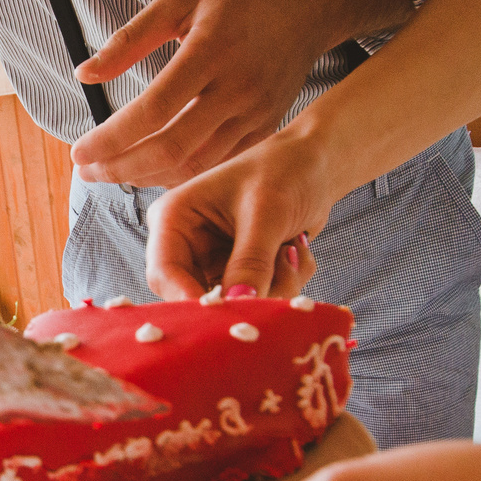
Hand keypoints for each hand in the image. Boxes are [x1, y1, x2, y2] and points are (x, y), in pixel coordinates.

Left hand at [69, 0, 409, 189]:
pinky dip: (180, 175)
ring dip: (146, 176)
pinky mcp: (267, 127)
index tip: (79, 152)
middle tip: (87, 170)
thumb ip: (130, 38)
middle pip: (172, 147)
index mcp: (211, 51)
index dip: (112, 138)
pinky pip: (218, 164)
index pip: (153, 110)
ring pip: (195, 165)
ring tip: (110, 172)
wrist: (308, 1)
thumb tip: (84, 73)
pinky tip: (149, 171)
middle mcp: (237, 88)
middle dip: (121, 167)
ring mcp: (256, 113)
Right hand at [142, 130, 337, 299]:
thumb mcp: (267, 213)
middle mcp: (187, 244)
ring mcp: (214, 261)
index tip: (227, 317)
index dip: (190, 301)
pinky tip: (296, 252)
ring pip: (233, 302)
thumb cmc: (285, 170)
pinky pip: (256, 298)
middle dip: (245, 294)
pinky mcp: (240, 272)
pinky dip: (284, 283)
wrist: (316, 163)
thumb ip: (251, 261)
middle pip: (198, 296)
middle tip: (282, 274)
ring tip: (294, 251)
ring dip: (273, 286)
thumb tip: (239, 304)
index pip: (164, 273)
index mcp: (175, 219)